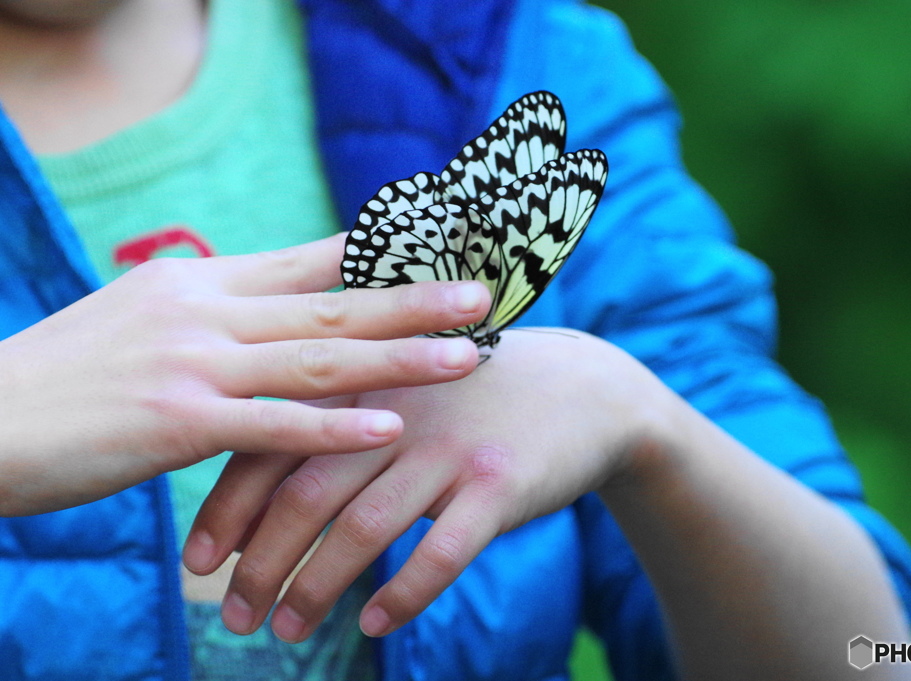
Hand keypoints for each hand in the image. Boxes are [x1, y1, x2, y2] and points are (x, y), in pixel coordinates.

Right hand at [0, 233, 490, 515]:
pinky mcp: (177, 423)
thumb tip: (280, 310)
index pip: (306, 260)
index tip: (438, 246)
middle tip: (483, 294)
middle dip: (414, 300)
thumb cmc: (70, 375)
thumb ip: (216, 311)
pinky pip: (274, 426)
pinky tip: (389, 428)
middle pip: (331, 304)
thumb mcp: (146, 318)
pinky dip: (334, 427)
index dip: (378, 255)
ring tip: (467, 355)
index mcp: (200, 281)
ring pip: (318, 358)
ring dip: (400, 357)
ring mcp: (194, 365)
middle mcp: (205, 311)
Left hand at [184, 329, 670, 641]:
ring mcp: (449, 445)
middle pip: (306, 493)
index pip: (274, 446)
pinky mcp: (498, 482)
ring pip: (363, 527)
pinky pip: (440, 552)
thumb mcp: (406, 386)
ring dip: (315, 588)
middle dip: (260, 562)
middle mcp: (397, 409)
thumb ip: (342, 417)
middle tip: (234, 616)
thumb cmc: (475, 397)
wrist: (585, 389)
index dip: (227, 508)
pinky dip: (401, 594)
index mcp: (364, 380)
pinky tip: (374, 624)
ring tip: (285, 631)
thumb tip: (264, 488)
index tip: (197, 564)